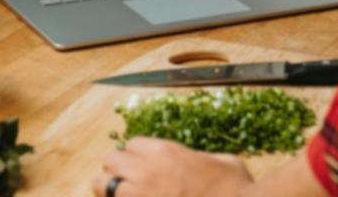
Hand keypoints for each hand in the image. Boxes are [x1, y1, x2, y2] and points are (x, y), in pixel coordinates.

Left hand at [90, 138, 252, 196]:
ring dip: (111, 191)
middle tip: (132, 185)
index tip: (146, 169)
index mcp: (165, 152)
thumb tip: (207, 162)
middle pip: (110, 160)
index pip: (132, 144)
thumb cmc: (236, 189)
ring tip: (126, 196)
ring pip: (102, 185)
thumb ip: (208, 158)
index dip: (138, 157)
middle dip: (118, 172)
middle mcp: (145, 171)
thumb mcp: (226, 163)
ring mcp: (138, 195)